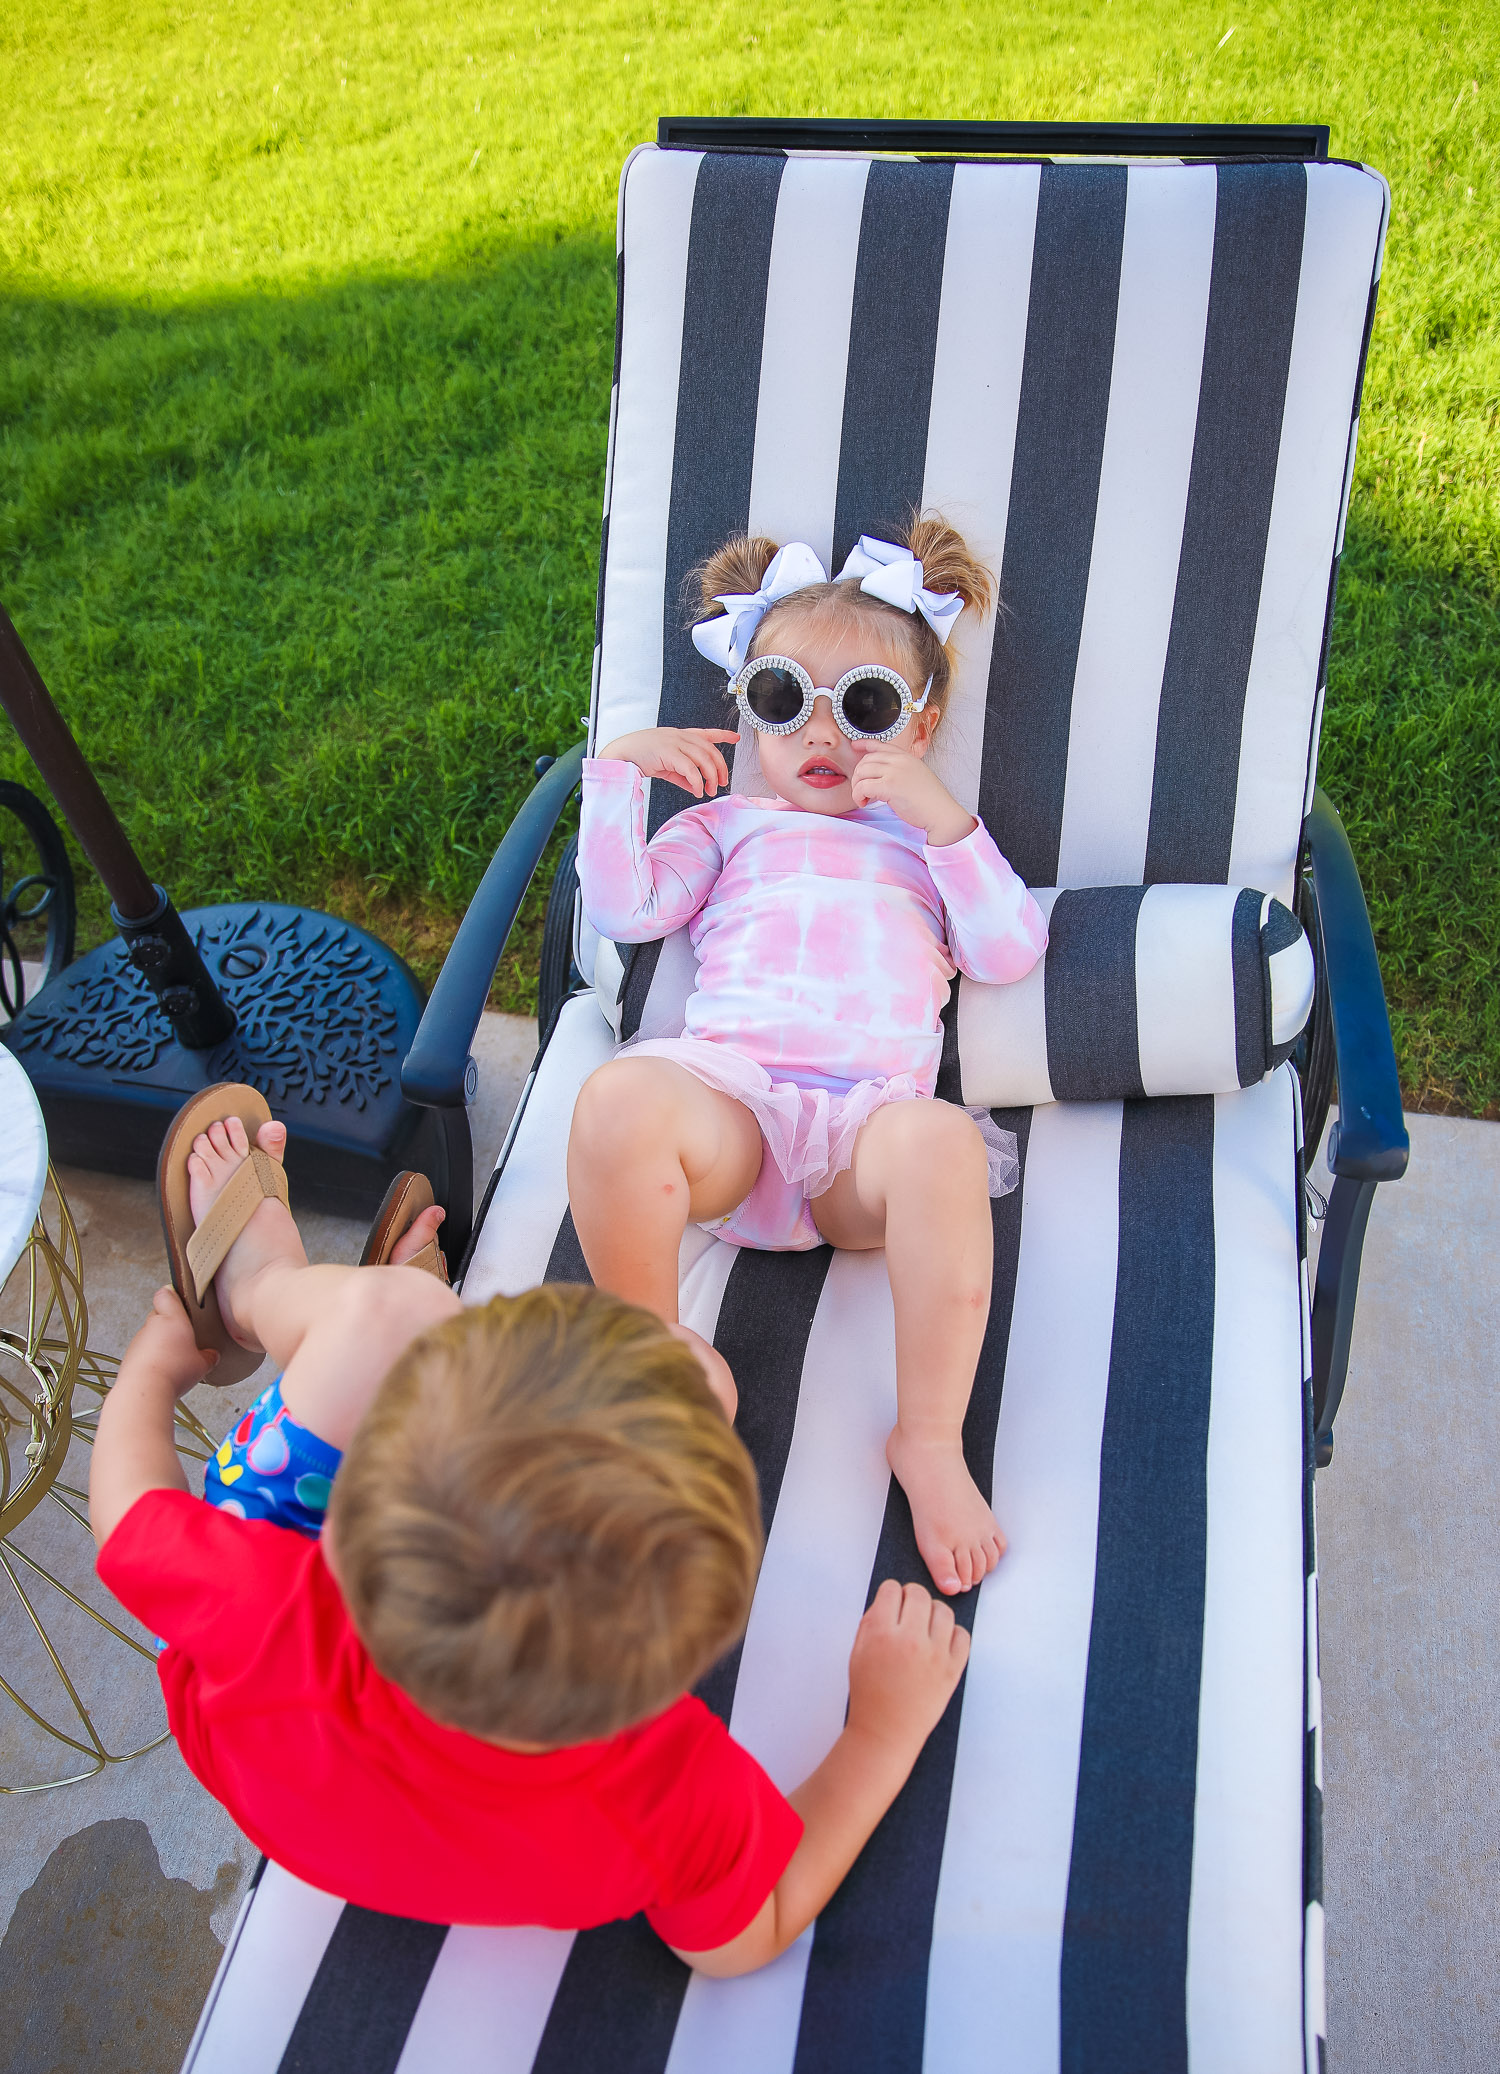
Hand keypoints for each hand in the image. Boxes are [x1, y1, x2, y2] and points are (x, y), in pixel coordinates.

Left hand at [124, 1286, 219, 1396]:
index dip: (171, 1294)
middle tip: (182, 1334)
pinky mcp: (130, 1356)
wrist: (145, 1390)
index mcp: (172, 1319)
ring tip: (173, 1358)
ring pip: (150, 1334)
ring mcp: (139, 1341)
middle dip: (169, 1322)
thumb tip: (212, 1356)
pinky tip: (162, 1370)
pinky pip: (143, 1351)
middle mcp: (153, 1325)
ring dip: (159, 1342)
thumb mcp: (202, 1364)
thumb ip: (209, 1356)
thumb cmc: (173, 1372)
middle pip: (158, 1314)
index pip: (166, 1294)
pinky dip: (151, 1357)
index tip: (179, 1298)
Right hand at [596, 727, 739, 799]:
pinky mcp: (668, 753)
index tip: (735, 737)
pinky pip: (690, 768)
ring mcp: (674, 742)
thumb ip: (682, 775)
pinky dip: (697, 781)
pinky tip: (697, 791)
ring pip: (703, 758)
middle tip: (722, 782)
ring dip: (710, 777)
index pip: (706, 733)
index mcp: (679, 735)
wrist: (620, 754)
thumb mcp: (666, 766)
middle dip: (720, 767)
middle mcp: (679, 736)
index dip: (722, 735)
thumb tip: (696, 787)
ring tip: (710, 790)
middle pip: (710, 749)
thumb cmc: (640, 758)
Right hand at [846, 1578, 969, 1758]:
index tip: (892, 1601)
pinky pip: (962, 1635)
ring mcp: (935, 1654)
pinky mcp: (953, 1669)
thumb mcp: (858, 1651)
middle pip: (919, 1594)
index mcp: (881, 1634)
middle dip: (911, 1597)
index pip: (892, 1590)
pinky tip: (940, 1641)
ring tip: (925, 1625)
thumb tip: (890, 1599)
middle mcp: (909, 1640)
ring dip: (933, 1612)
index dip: (890, 1593)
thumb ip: (872, 1621)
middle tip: (908, 1609)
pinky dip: (953, 1634)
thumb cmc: (870, 1694)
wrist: (886, 1731)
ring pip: (943, 1610)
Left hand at [849, 750, 975, 845]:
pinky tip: (865, 803)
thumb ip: (901, 771)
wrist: (941, 813)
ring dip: (857, 787)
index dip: (864, 744)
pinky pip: (863, 787)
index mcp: (907, 757)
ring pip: (861, 772)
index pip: (881, 745)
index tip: (855, 746)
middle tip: (862, 791)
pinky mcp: (889, 786)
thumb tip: (882, 776)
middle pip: (866, 760)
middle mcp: (900, 761)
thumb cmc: (930, 801)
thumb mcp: (916, 776)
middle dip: (858, 776)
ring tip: (864, 798)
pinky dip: (858, 796)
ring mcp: (895, 772)